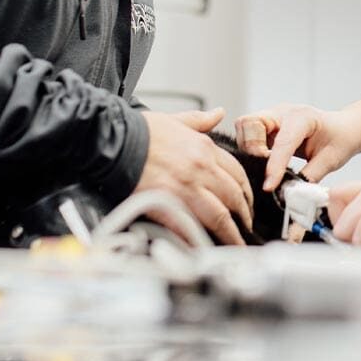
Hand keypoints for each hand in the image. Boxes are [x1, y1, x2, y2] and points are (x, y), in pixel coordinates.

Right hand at [135, 108, 253, 245]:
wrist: (113, 141)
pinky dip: (202, 239)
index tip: (247, 203)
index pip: (237, 173)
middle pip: (234, 197)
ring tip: (235, 243)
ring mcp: (186, 188)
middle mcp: (201, 168)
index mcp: (205, 148)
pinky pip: (192, 227)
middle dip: (243, 215)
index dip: (246, 191)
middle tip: (245, 227)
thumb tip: (219, 113)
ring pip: (220, 216)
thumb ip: (200, 120)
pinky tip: (207, 247)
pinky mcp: (168, 205)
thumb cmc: (141, 131)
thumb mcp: (176, 119)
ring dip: (231, 233)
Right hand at [234, 104, 360, 190]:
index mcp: (302, 117)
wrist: (344, 127)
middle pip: (250, 123)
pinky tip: (264, 164)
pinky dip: (250, 150)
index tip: (269, 186)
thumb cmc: (340, 139)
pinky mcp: (266, 126)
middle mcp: (283, 112)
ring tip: (264, 168)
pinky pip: (248, 135)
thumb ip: (310, 178)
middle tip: (262, 170)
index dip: (274, 165)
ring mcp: (272, 117)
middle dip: (251, 148)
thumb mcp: (331, 160)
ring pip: (245, 127)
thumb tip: (291, 197)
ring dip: (248, 149)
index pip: (282, 141)